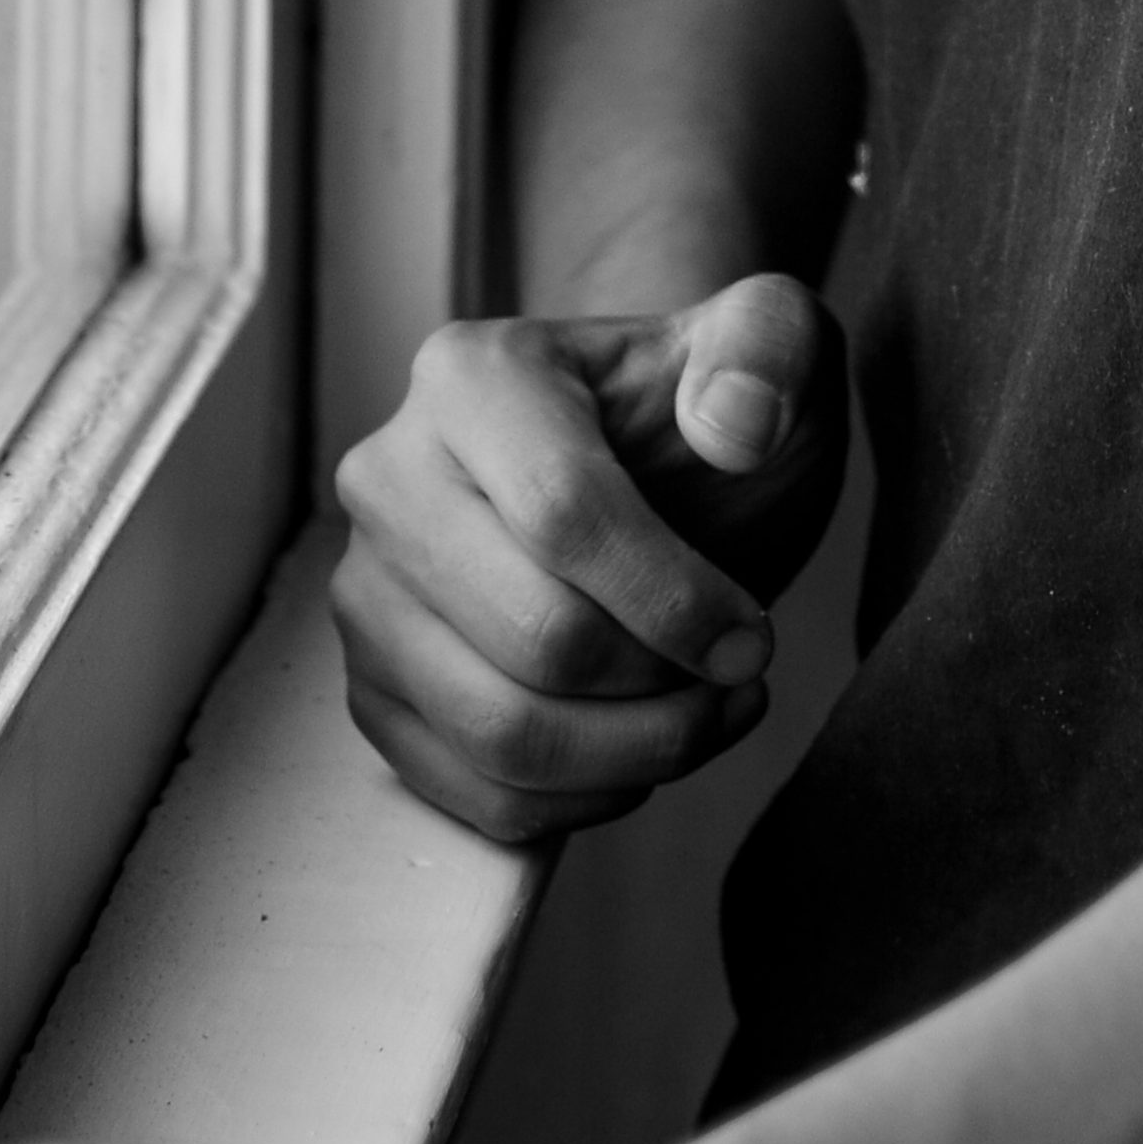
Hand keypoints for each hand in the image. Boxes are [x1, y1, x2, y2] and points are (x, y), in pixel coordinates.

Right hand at [331, 272, 846, 845]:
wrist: (661, 473)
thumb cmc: (709, 411)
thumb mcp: (772, 344)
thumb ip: (771, 348)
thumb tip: (732, 424)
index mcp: (472, 377)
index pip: (563, 513)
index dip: (674, 599)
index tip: (754, 640)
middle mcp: (392, 479)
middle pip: (534, 636)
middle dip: (664, 683)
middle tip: (741, 673)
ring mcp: (369, 592)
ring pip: (500, 731)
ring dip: (635, 753)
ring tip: (707, 712)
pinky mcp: (378, 689)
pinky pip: (477, 790)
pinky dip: (584, 800)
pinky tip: (647, 748)